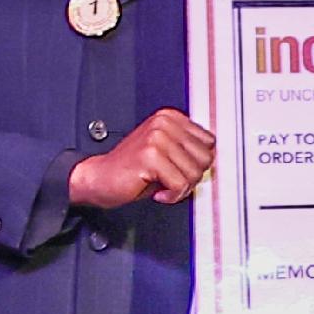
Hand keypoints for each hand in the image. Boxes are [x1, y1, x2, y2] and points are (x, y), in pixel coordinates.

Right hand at [66, 110, 214, 207]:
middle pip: (205, 158)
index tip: (181, 170)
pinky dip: (172, 196)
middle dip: (192, 176)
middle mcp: (163, 123)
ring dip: (181, 188)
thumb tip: (213, 159)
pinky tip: (157, 192)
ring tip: (163, 186)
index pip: (209, 143)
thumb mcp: (165, 152)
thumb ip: (187, 149)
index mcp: (169, 118)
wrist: (99, 178)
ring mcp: (156, 138)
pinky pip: (181, 185)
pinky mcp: (150, 156)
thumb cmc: (132, 169)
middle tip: (171, 181)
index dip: (197, 163)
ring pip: (195, 173)